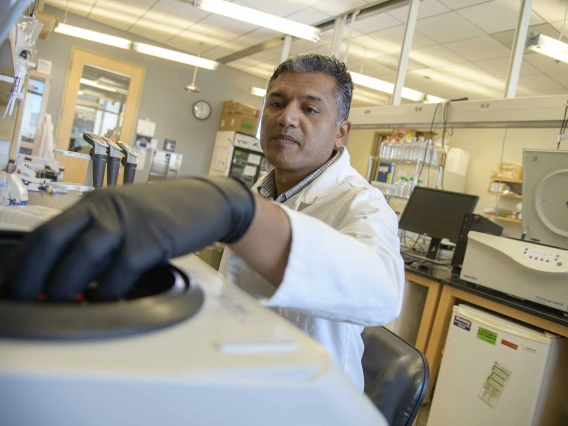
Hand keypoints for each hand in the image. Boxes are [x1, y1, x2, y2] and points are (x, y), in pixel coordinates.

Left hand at [0, 177, 254, 301]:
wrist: (206, 202)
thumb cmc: (163, 213)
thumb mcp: (125, 216)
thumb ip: (97, 238)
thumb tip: (66, 275)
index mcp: (94, 202)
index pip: (45, 231)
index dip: (22, 262)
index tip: (12, 286)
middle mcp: (105, 208)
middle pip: (54, 240)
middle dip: (31, 276)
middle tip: (24, 302)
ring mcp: (129, 223)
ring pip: (83, 256)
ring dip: (64, 287)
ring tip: (56, 306)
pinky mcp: (152, 240)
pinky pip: (120, 272)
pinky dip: (107, 292)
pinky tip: (103, 303)